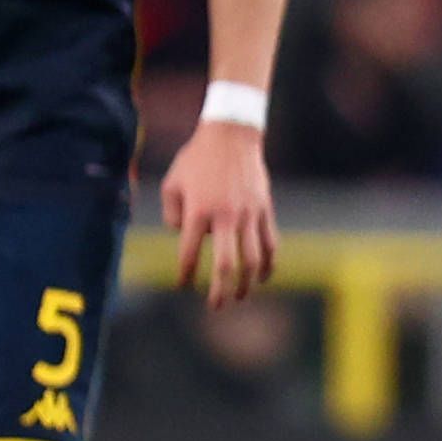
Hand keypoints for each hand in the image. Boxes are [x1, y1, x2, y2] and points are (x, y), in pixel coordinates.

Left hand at [161, 116, 277, 306]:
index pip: (189, 254)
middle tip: (216, 306)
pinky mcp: (265, 209)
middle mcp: (225, 216)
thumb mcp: (172, 182)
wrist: (231, 134)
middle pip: (227, 265)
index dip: (185, 275)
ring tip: (240, 297)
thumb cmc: (196, 159)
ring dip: (247, 283)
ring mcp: (249, 214)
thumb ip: (171, 214)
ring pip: (253, 259)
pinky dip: (268, 264)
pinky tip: (263, 277)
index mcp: (198, 211)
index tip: (183, 285)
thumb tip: (181, 236)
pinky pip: (270, 243)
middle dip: (221, 291)